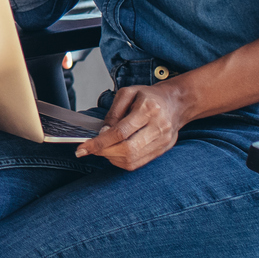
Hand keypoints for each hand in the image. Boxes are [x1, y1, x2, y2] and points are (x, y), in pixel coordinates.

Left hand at [76, 81, 192, 170]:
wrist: (175, 103)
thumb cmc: (149, 97)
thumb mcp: (127, 93)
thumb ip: (113, 112)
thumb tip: (102, 133)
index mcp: (148, 109)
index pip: (120, 132)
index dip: (99, 143)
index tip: (82, 149)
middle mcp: (158, 127)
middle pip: (127, 149)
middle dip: (104, 152)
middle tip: (91, 148)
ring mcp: (162, 141)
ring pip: (132, 160)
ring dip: (112, 158)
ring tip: (104, 148)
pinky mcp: (162, 150)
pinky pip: (139, 163)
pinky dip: (122, 161)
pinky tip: (115, 153)